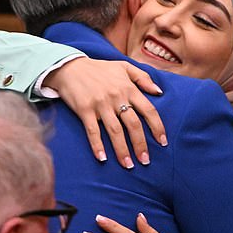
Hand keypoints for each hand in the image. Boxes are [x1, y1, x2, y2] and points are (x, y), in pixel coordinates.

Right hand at [44, 57, 167, 167]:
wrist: (70, 67)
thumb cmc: (99, 68)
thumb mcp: (124, 67)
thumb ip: (143, 77)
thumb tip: (159, 92)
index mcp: (128, 88)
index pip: (148, 110)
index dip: (157, 127)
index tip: (162, 142)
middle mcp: (116, 97)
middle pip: (133, 125)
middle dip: (141, 145)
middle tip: (145, 161)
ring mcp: (100, 105)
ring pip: (115, 131)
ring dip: (122, 150)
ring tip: (128, 165)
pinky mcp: (85, 110)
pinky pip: (93, 131)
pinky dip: (98, 146)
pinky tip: (102, 158)